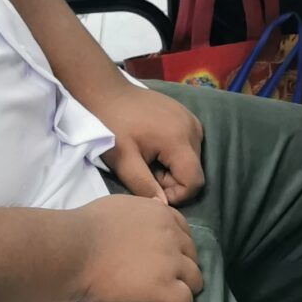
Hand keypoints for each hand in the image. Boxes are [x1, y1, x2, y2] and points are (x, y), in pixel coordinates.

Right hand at [70, 196, 202, 301]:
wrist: (75, 250)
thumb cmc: (89, 226)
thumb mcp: (123, 205)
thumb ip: (145, 210)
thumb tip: (156, 209)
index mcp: (163, 215)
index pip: (185, 234)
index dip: (176, 248)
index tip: (162, 259)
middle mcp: (172, 237)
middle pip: (193, 257)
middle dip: (181, 268)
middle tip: (160, 279)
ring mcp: (171, 264)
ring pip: (196, 281)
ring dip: (183, 288)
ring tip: (163, 296)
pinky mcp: (164, 290)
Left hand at [100, 85, 204, 206]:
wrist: (108, 93)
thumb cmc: (112, 127)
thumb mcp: (124, 162)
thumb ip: (145, 187)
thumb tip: (164, 207)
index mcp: (178, 140)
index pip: (194, 182)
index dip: (176, 194)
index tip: (152, 187)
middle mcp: (192, 128)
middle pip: (194, 170)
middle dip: (172, 180)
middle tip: (145, 171)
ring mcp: (190, 118)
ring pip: (192, 158)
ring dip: (173, 166)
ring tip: (148, 158)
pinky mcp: (185, 113)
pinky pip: (189, 142)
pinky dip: (174, 152)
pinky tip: (153, 145)